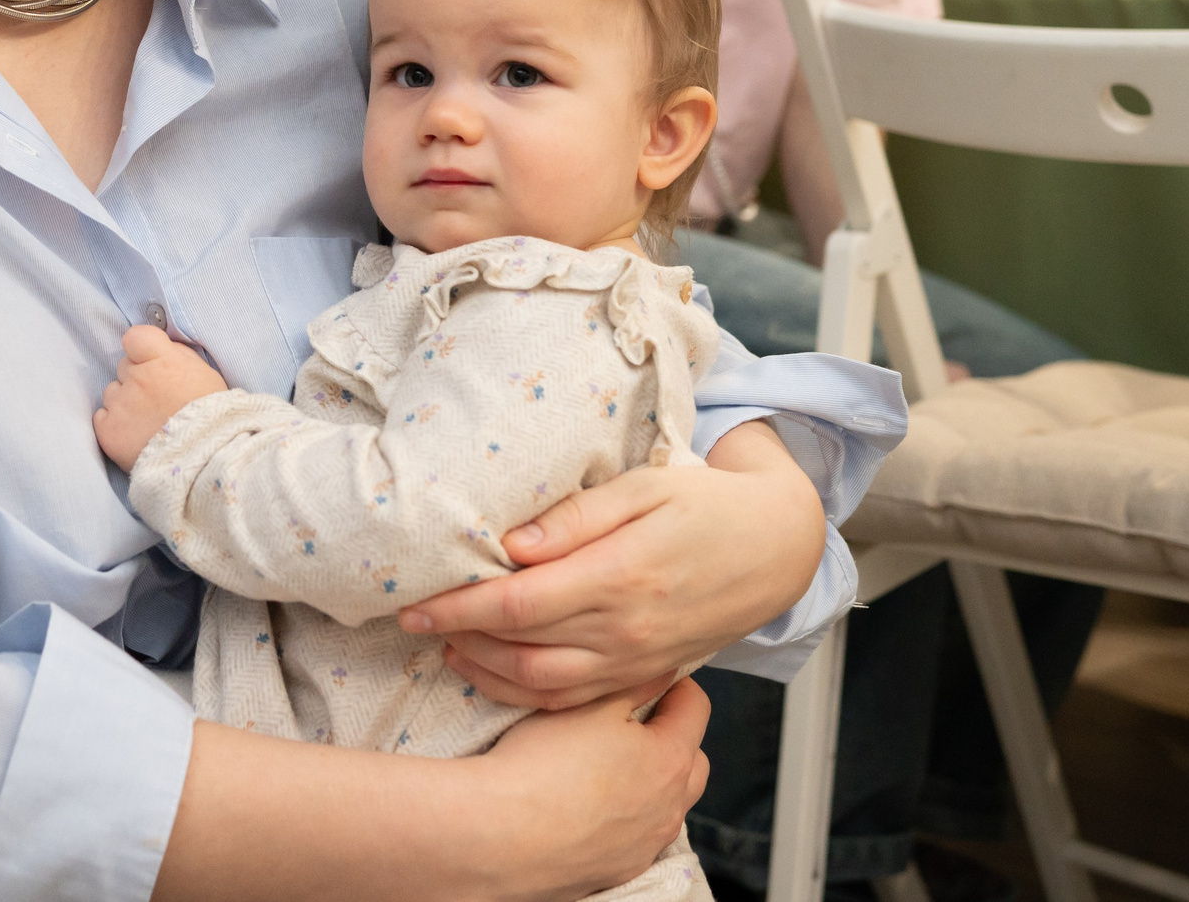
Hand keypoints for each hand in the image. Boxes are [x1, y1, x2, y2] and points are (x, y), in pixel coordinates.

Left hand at [94, 325, 226, 469]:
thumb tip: (160, 349)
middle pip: (124, 366)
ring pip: (112, 392)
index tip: (148, 359)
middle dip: (137, 378)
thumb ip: (177, 356)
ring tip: (147, 422)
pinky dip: (114, 424)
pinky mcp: (109, 431)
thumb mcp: (205, 375)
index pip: (135, 337)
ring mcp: (120, 404)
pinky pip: (102, 417)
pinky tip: (134, 435)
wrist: (206, 459)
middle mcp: (138, 378)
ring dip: (125, 402)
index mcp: (162, 360)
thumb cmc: (212, 417)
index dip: (141, 348)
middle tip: (157, 400)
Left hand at [397, 420, 824, 708]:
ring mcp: (637, 662)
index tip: (412, 604)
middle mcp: (627, 630)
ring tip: (448, 645)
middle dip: (458, 639)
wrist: (776, 547)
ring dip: (486, 673)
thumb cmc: (704, 504)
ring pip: (543, 688)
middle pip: (520, 652)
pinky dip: (527, 694)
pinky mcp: (646, 676)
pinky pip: (576, 700)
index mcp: (620, 576)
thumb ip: (575, 518)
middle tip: (414, 622)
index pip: (515, 605)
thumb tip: (512, 546)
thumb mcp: (642, 488)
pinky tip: (498, 671)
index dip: (456, 608)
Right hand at [470, 674, 710, 898]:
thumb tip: (660, 669)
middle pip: (691, 763)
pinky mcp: (618, 871)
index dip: (676, 683)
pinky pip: (636, 837)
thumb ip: (633, 682)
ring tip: (607, 766)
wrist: (500, 834)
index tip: (651, 676)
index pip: (695, 707)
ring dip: (649, 782)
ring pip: (665, 805)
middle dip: (672, 736)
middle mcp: (669, 809)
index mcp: (670, 760)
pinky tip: (586, 806)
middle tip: (633, 721)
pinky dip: (623, 817)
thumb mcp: (589, 703)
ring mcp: (645, 846)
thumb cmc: (544, 762)